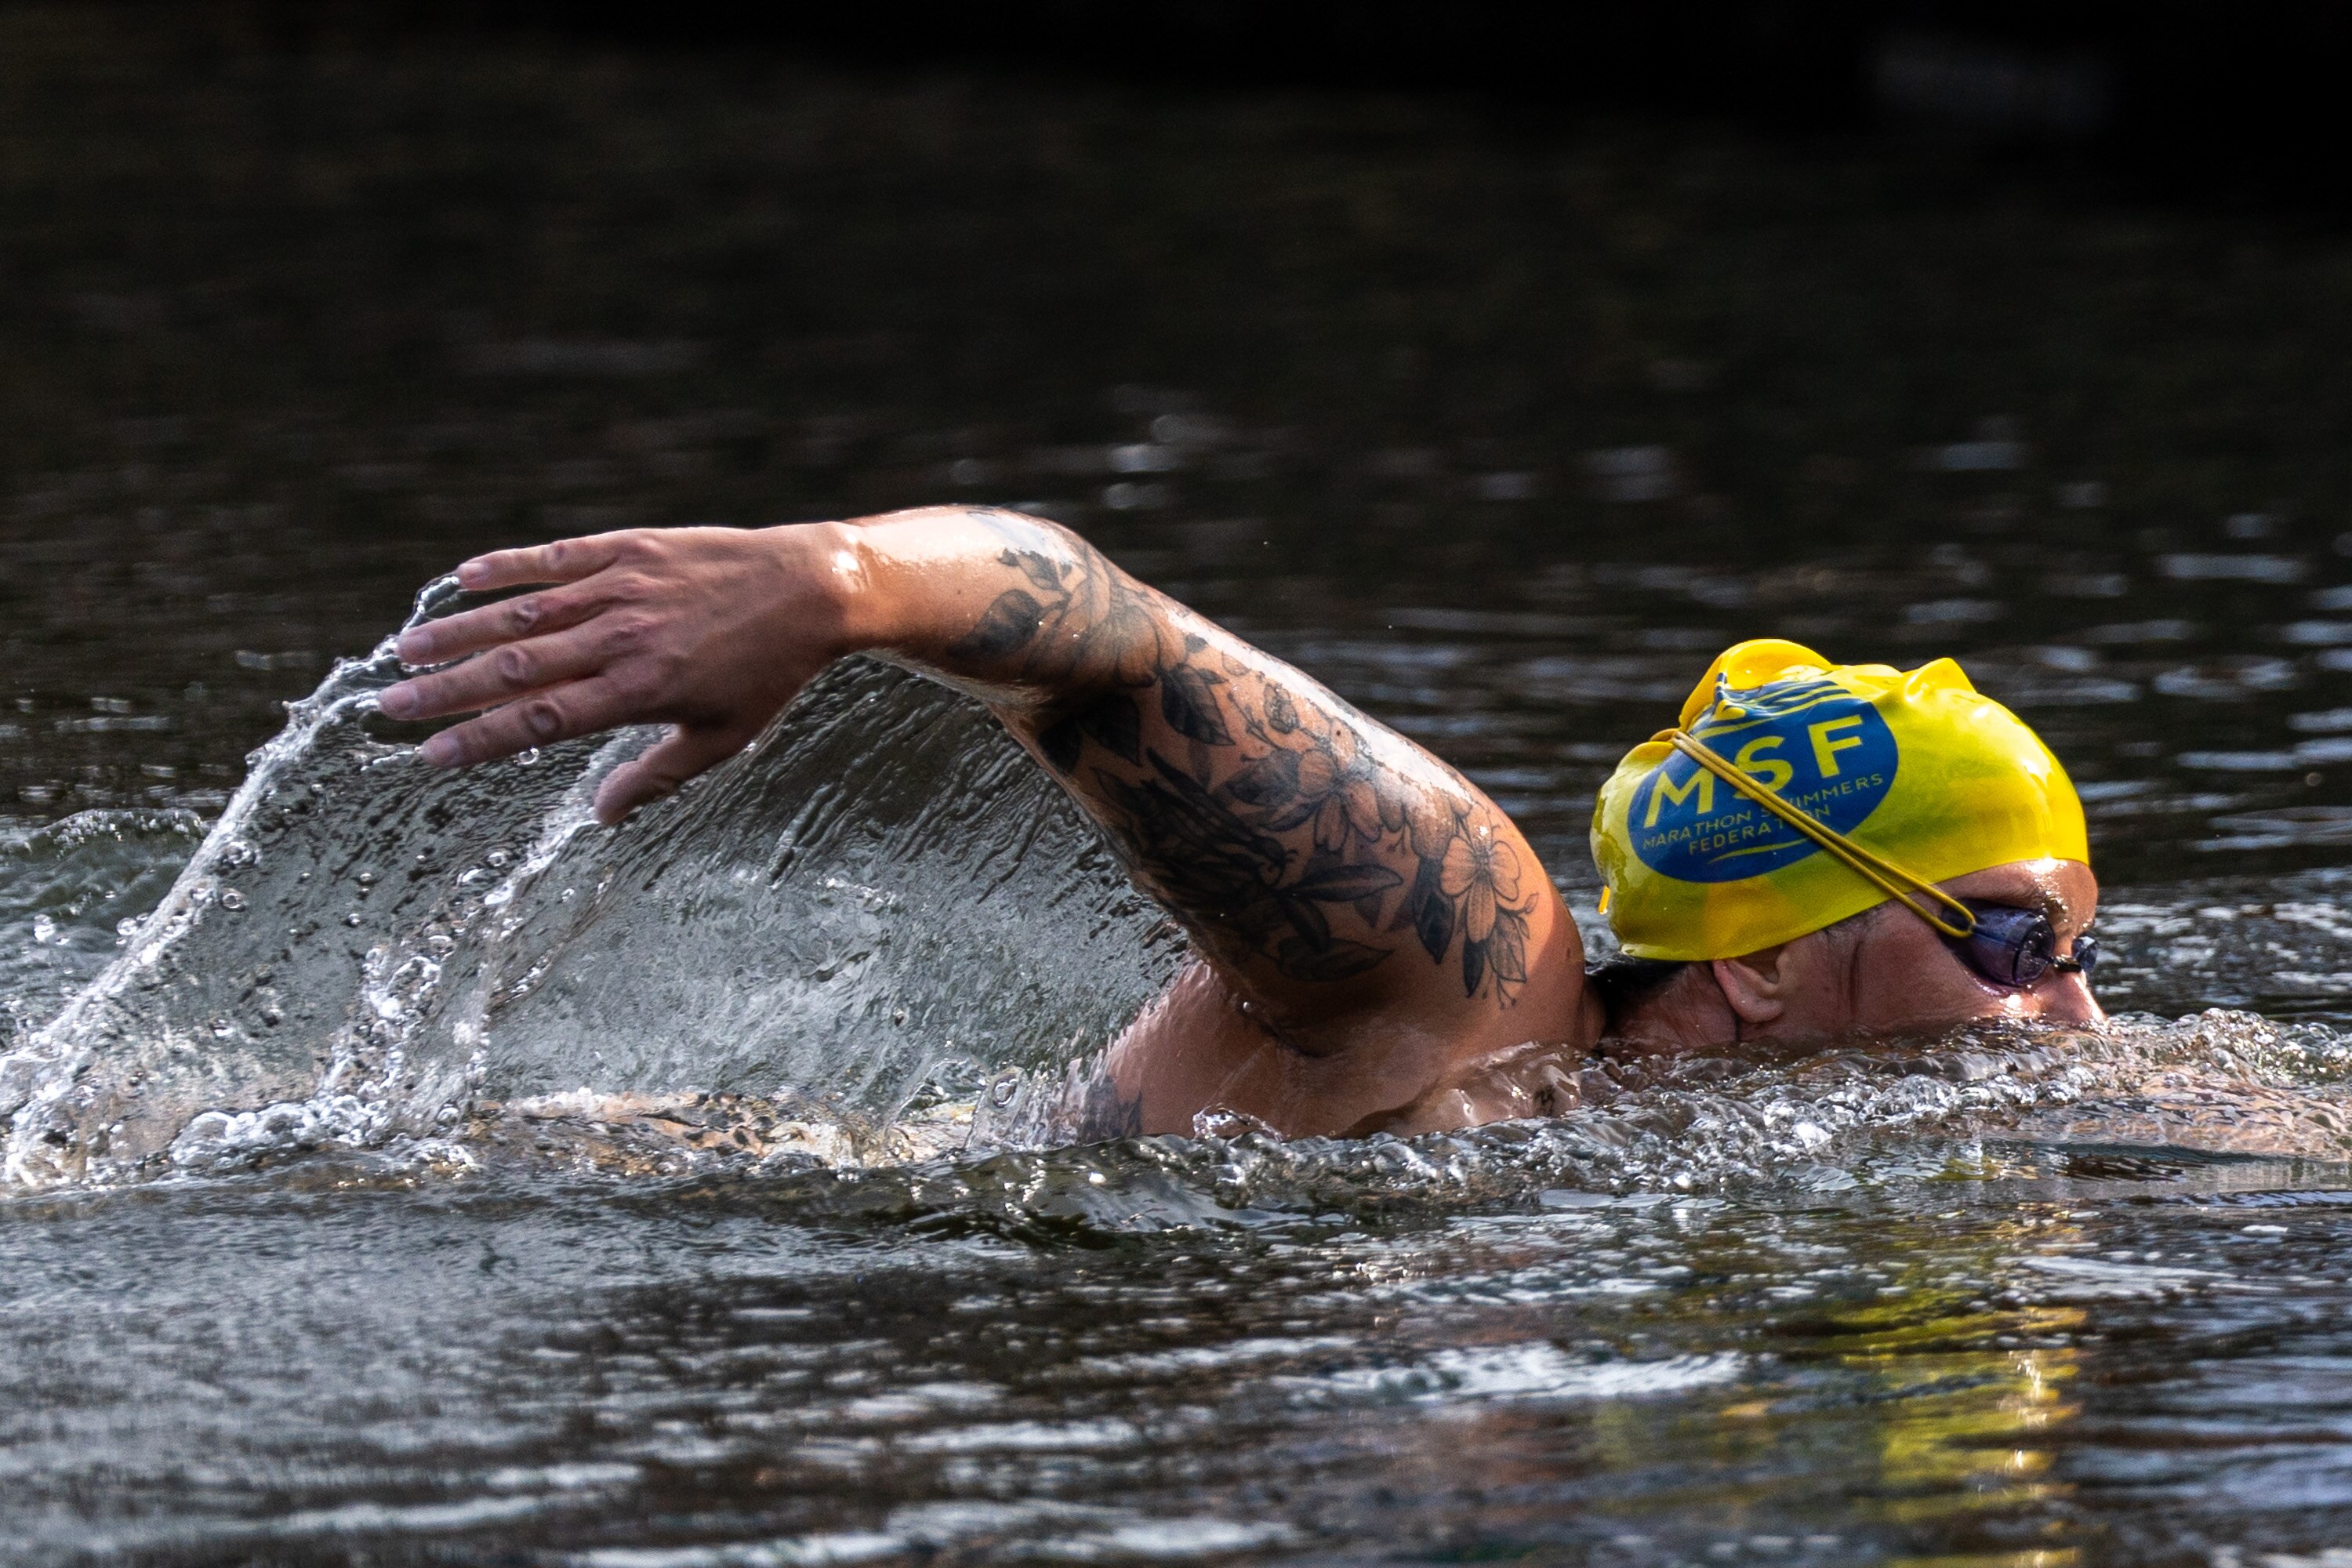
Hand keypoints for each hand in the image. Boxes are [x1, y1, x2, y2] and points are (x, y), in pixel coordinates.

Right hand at [379, 524, 858, 823]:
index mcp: (638, 691)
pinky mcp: (630, 547)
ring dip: (458, 630)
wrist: (811, 590)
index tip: (428, 754)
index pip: (539, 721)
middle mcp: (621, 637)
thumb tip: (599, 816)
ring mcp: (622, 587)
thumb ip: (656, 778)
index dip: (478, 739)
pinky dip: (507, 567)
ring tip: (405, 649)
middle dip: (445, 690)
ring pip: (523, 612)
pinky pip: (556, 558)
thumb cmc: (768, 673)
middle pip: (514, 668)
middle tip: (388, 704)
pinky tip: (463, 579)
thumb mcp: (721, 740)